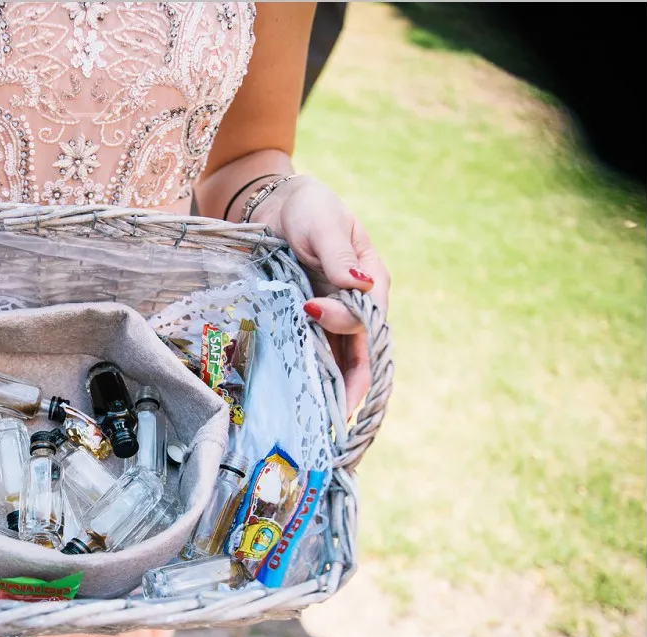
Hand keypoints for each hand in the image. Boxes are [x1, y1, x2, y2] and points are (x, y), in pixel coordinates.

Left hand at [251, 174, 389, 418]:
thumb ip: (338, 254)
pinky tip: (304, 399)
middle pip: (362, 351)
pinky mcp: (310, 322)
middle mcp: (357, 303)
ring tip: (321, 421)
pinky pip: (316, 353)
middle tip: (337, 417)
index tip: (312, 313)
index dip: (346, 324)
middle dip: (352, 385)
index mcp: (370, 279)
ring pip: (340, 359)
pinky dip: (312, 374)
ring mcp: (334, 315)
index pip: (367, 314)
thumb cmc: (307, 208)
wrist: (276, 205)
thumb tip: (357, 284)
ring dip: (332, 388)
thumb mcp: (324, 225)